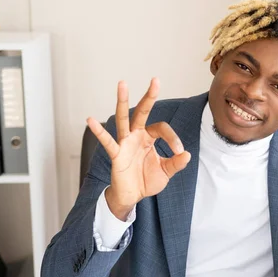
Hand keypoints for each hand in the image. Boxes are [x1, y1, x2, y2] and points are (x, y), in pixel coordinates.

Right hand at [87, 78, 190, 220]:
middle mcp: (136, 136)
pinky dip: (99, 131)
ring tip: (122, 83)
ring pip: (123, 119)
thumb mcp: (166, 172)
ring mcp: (125, 143)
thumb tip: (187, 154)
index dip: (173, 139)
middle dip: (149, 96)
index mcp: (149, 137)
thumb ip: (176, 163)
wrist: (132, 196)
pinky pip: (107, 141)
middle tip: (156, 80)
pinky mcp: (116, 154)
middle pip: (142, 112)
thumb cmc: (147, 180)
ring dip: (123, 101)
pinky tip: (90, 119)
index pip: (162, 129)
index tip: (179, 152)